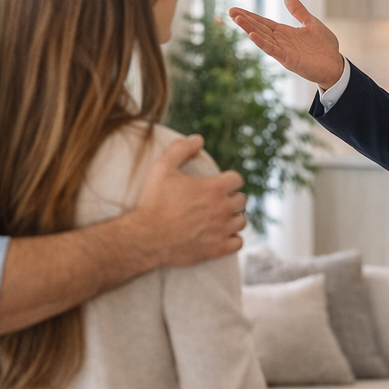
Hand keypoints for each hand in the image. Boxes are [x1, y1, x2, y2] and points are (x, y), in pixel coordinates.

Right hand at [133, 134, 246, 265]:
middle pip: (241, 200)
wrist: (147, 237)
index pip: (237, 180)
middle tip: (217, 202)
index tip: (219, 184)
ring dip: (232, 219)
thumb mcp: (162, 168)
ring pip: (241, 221)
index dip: (228, 180)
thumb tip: (198, 139)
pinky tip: (221, 235)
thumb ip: (180, 149)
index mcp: (215, 188)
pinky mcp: (218, 249)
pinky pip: (238, 242)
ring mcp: (222, 230)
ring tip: (219, 218)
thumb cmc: (154, 202)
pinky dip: (232, 239)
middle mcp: (223, 208)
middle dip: (231, 199)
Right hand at [228, 0, 345, 89]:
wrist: (335, 66)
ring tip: (238, 19)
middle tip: (230, 11)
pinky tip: (252, 35)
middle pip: (259, 28)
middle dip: (245, 20)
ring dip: (250, 29)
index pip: (263, 22)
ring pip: (262, 38)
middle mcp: (281, 41)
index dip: (250, 16)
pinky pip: (273, 50)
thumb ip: (298, 12)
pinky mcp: (289, 60)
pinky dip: (262, 43)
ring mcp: (283, 51)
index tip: (235, 10)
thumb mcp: (311, 23)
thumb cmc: (325, 47)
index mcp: (285, 33)